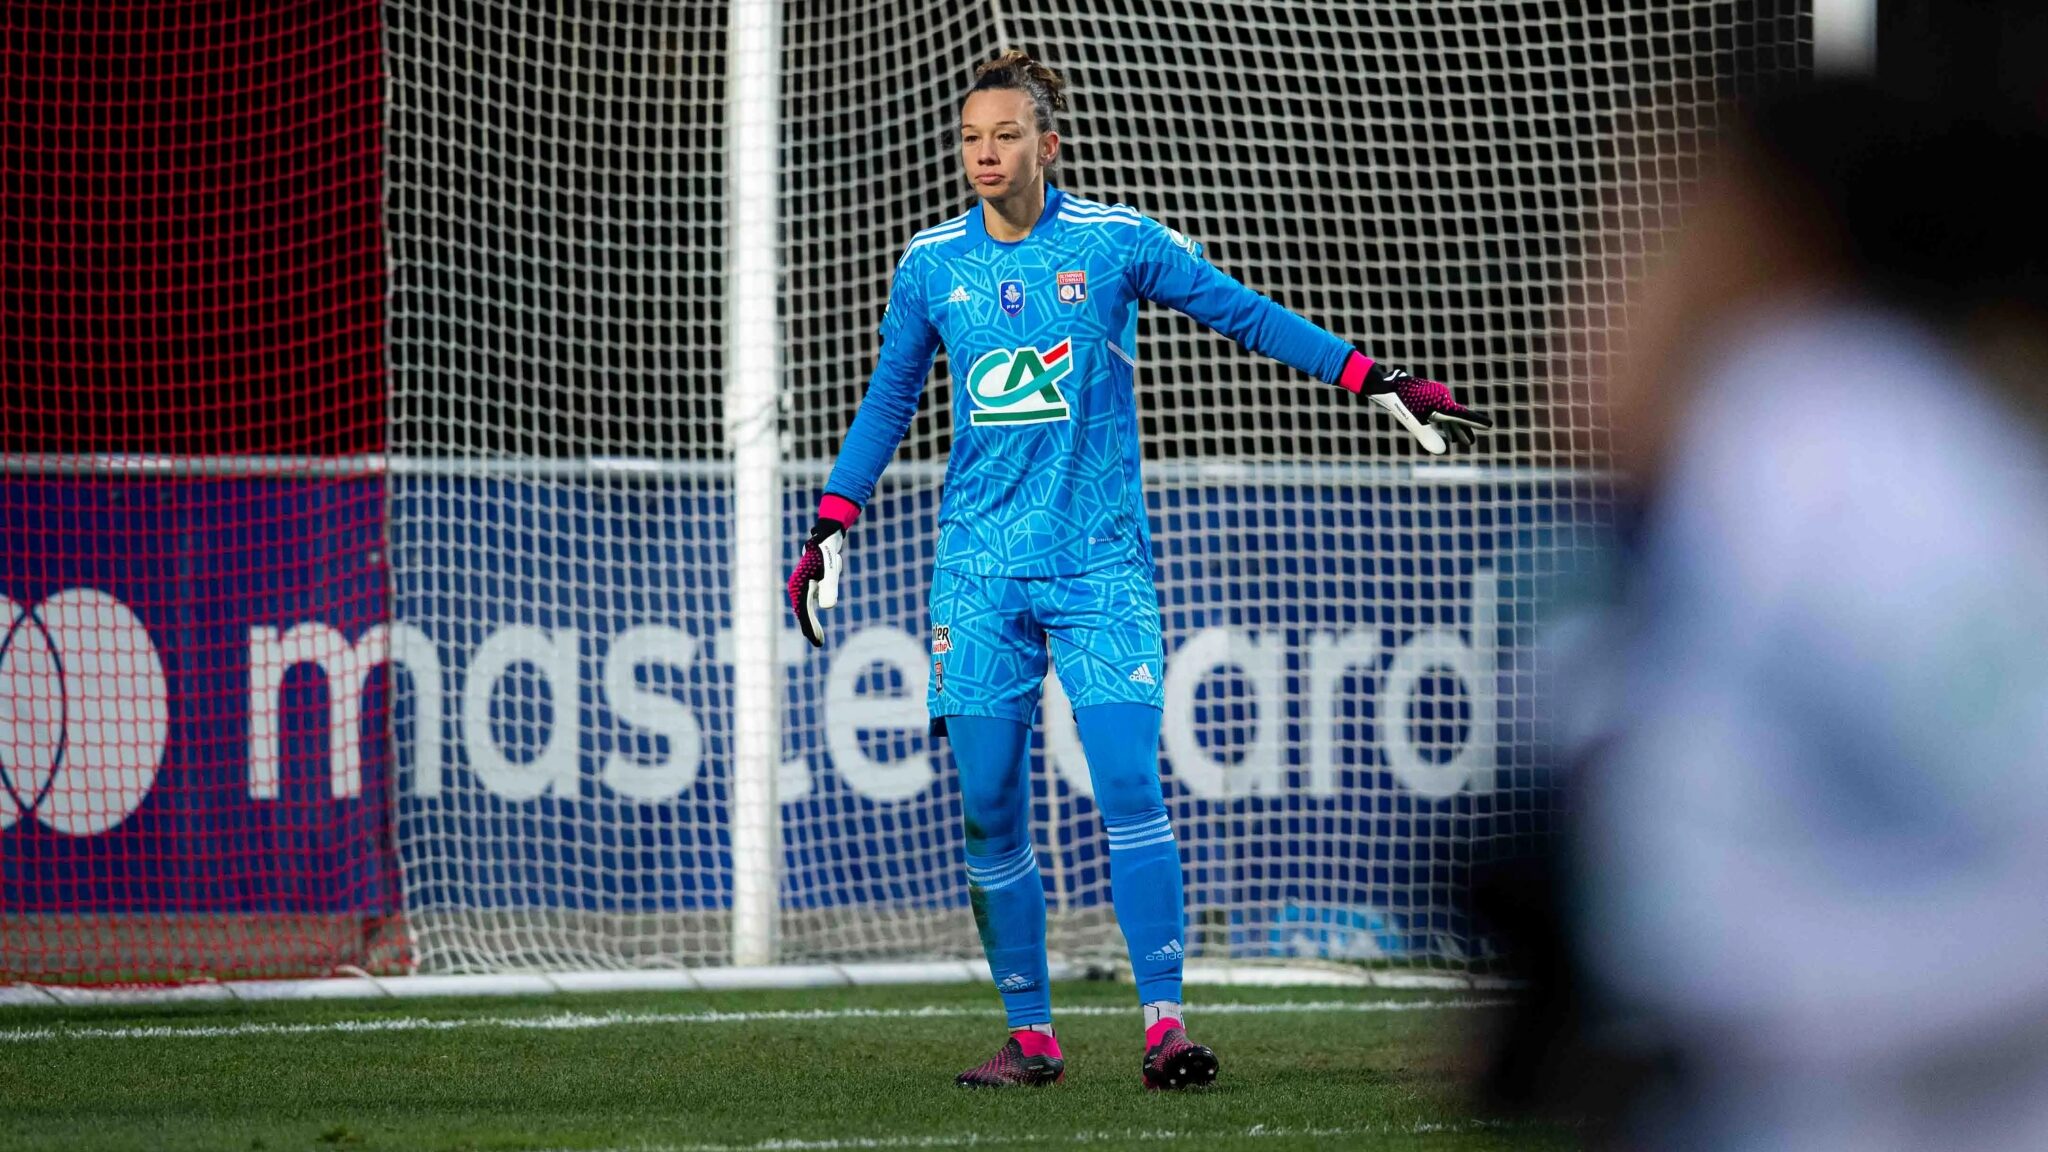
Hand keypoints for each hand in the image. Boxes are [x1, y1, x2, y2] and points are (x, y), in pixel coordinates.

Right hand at [787, 517, 846, 647]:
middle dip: (810, 629)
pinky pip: (808, 604)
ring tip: (818, 638)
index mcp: (799, 586)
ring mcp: (802, 586)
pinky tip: (816, 625)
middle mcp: (797, 587)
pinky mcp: (808, 584)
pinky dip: (811, 615)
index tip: (817, 641)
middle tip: (819, 644)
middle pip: (803, 613)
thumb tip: (827, 608)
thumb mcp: (830, 571)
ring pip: (805, 610)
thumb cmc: (827, 553)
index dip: (810, 628)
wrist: (826, 537)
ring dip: (810, 624)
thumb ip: (829, 588)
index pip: (803, 612)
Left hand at [1366, 367, 1492, 454]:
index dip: (1476, 422)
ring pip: (1448, 415)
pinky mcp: (1428, 395)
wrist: (1386, 385)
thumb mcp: (1414, 423)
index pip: (1463, 416)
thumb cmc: (1400, 404)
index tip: (1490, 425)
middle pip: (1457, 417)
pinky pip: (1440, 411)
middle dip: (1463, 431)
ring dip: (1452, 429)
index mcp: (1443, 404)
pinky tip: (1442, 430)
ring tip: (1456, 442)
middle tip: (1470, 443)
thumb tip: (1442, 451)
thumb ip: (1428, 438)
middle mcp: (1443, 398)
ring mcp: (1436, 395)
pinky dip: (1443, 422)